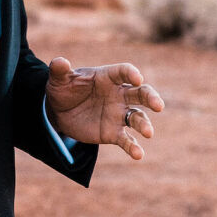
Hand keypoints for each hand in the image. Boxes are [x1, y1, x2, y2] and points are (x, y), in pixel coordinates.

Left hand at [45, 58, 163, 160]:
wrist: (59, 112)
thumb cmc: (63, 89)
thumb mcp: (58, 79)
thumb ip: (59, 70)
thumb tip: (59, 62)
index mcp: (108, 77)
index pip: (124, 72)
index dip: (131, 74)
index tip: (137, 78)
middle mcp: (118, 94)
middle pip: (141, 93)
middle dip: (151, 98)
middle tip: (158, 105)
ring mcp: (118, 114)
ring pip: (137, 118)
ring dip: (144, 125)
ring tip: (148, 133)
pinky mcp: (113, 132)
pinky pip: (126, 140)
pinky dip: (133, 147)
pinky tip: (138, 155)